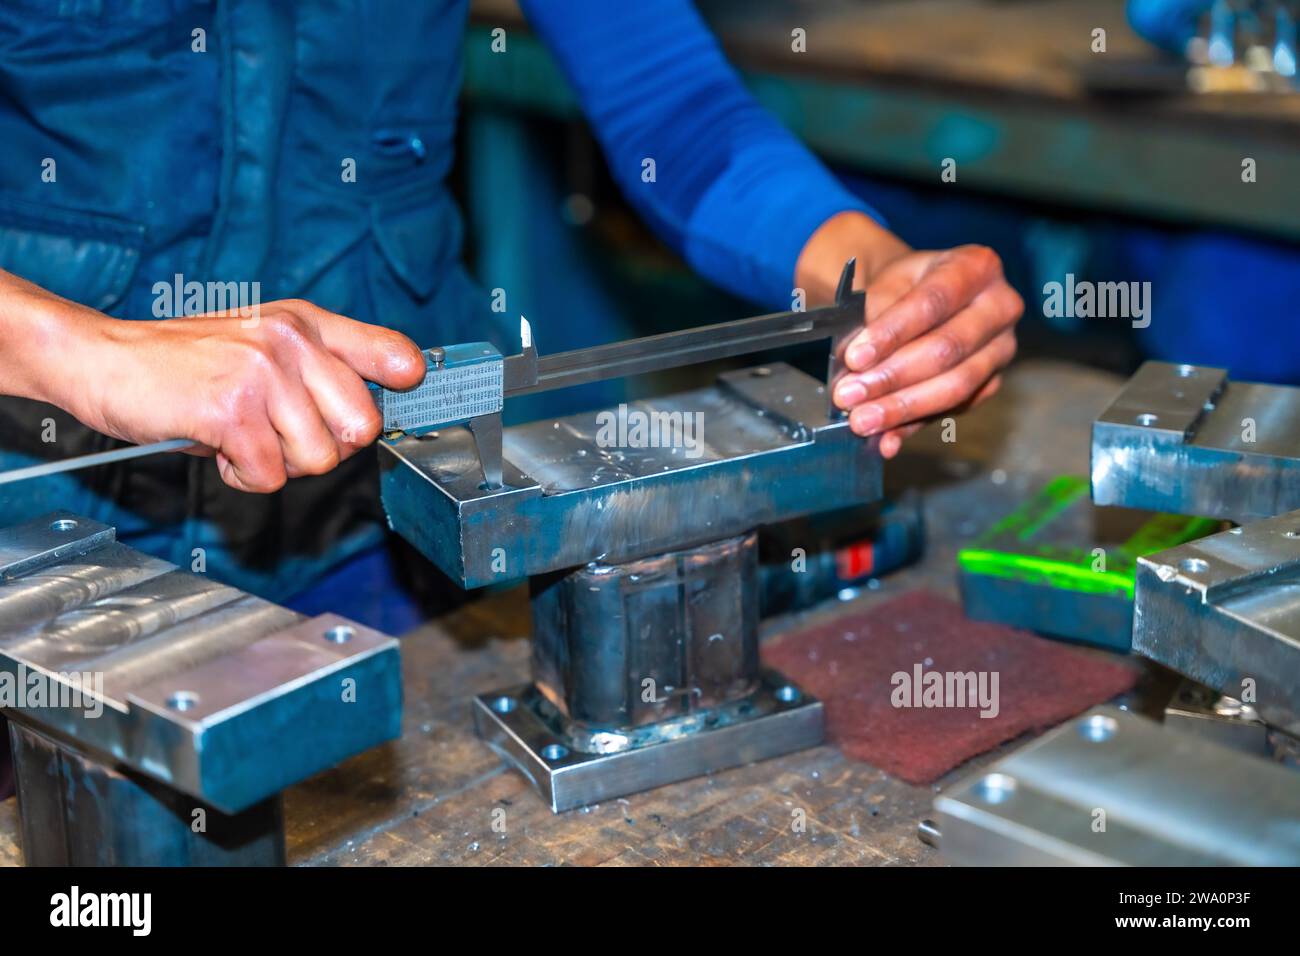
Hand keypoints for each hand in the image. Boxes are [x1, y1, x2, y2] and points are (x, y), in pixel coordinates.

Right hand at [17, 290, 424, 491]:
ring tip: (239, 435)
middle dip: (323, 449)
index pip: (390, 351)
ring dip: (277, 464)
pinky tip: (216, 445)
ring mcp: (262, 374)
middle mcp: (291, 341)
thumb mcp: (258, 344)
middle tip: (280, 436)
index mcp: (303, 323)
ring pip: (318, 459)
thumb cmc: (181, 363)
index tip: (404, 393)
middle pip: (362, 428)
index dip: (402, 383)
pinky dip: (241, 476)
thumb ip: (314, 370)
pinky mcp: (231, 411)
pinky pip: (269, 475)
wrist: (99, 358)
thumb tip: (368, 420)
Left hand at [795, 214, 1021, 458]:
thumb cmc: (904, 286)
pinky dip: (914, 426)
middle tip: (850, 396)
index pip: (932, 303)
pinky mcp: (992, 382)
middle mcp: (1000, 305)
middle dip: (892, 378)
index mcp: (976, 266)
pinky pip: (953, 410)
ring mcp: (1002, 347)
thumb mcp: (885, 284)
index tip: (854, 358)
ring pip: (955, 386)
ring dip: (903, 408)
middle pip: (947, 349)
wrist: (918, 295)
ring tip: (862, 420)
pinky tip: (885, 438)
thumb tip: (851, 369)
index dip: (892, 333)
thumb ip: (871, 321)